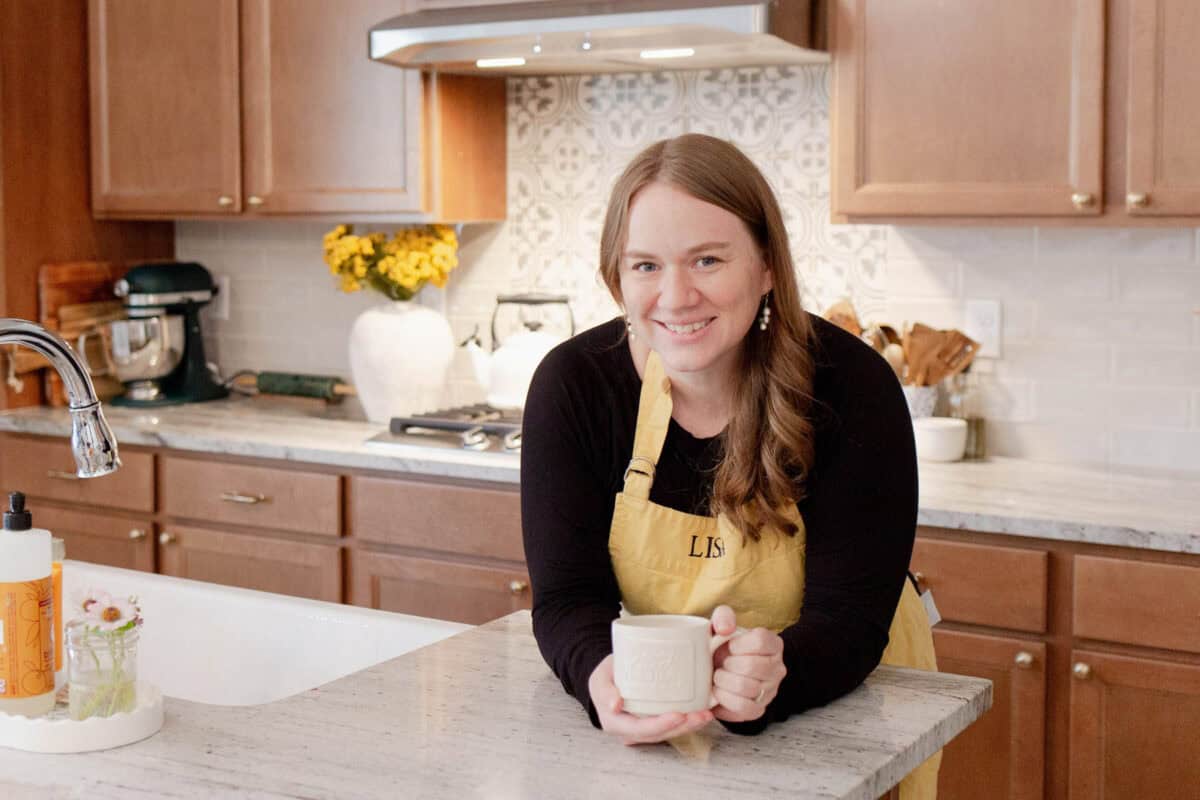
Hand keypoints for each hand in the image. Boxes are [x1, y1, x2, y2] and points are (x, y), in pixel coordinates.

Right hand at [588, 655, 713, 745]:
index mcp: (615, 723)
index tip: (679, 715)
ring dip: (689, 726)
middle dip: (682, 727)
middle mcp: (630, 731)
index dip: (661, 725)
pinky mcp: (654, 722)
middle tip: (701, 715)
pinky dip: (687, 721)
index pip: (640, 729)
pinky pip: (671, 726)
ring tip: (706, 715)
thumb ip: (605, 690)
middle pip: (659, 734)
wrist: (608, 677)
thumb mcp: (599, 679)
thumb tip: (615, 705)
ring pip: (668, 733)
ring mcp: (643, 729)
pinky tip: (702, 713)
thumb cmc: (605, 676)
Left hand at [709, 605, 786, 722]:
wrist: (723, 670)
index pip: (760, 641)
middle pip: (751, 666)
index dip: (738, 644)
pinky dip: (725, 699)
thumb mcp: (723, 623)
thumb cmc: (724, 646)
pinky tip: (719, 691)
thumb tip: (725, 628)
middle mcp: (777, 668)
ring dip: (723, 681)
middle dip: (727, 664)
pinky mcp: (758, 709)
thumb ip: (723, 617)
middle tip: (721, 663)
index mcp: (773, 644)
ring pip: (746, 687)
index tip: (729, 646)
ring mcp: (770, 691)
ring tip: (719, 676)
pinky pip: (743, 707)